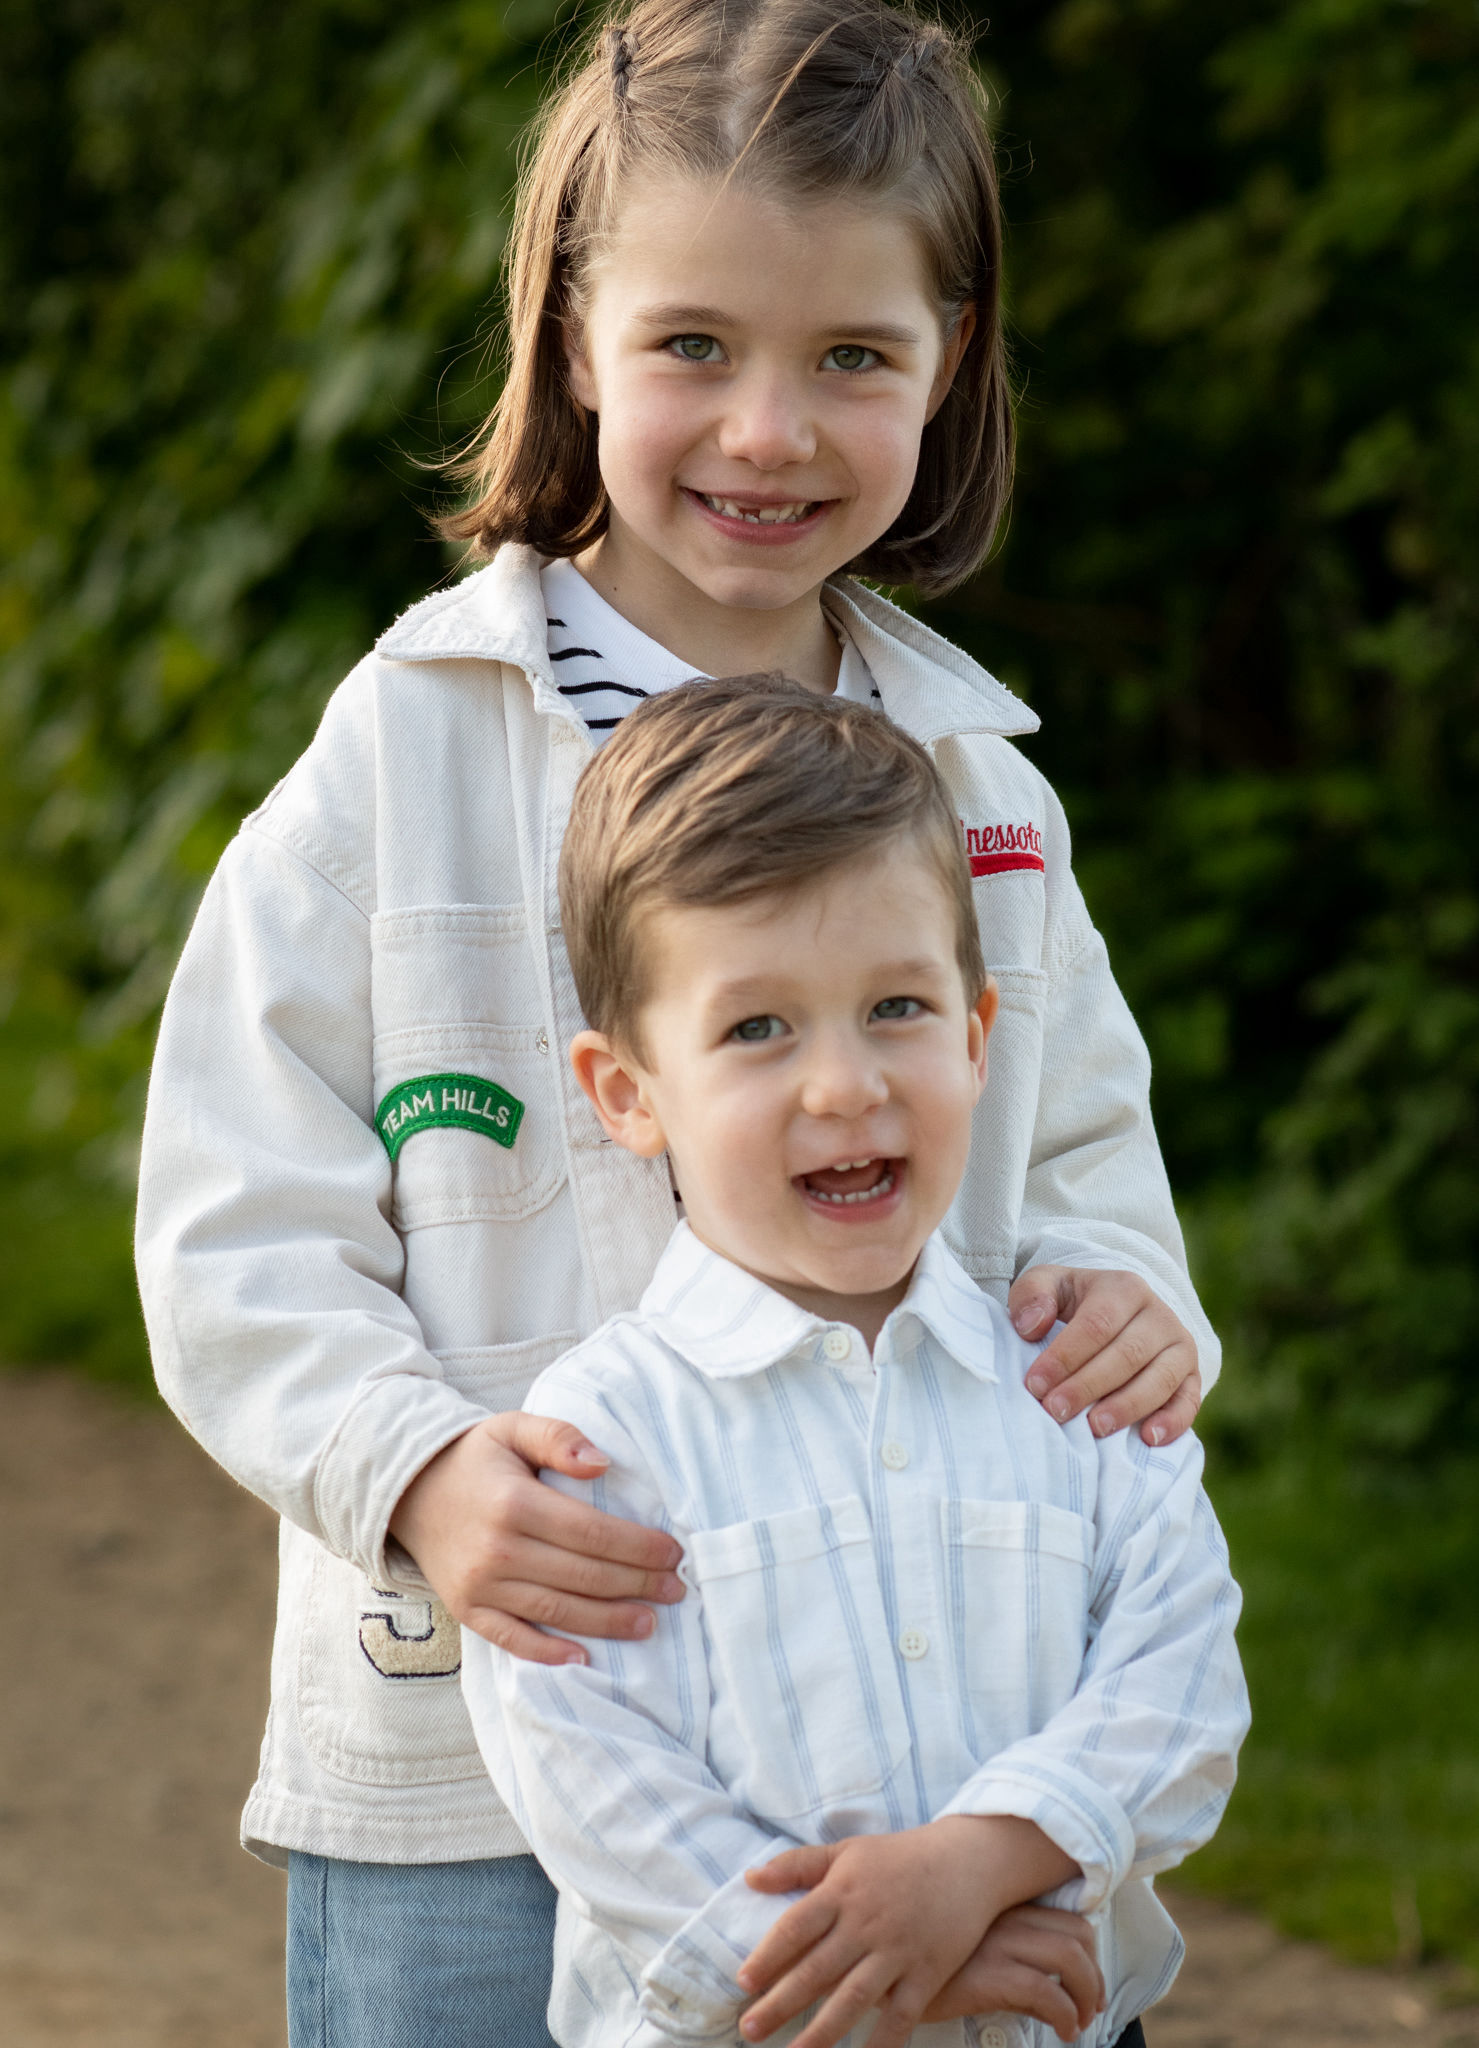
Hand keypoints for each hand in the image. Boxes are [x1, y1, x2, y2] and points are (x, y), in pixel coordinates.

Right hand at [389, 1414, 683, 1664]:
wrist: (409, 1490)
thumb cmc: (474, 1458)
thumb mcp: (513, 1427)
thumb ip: (559, 1437)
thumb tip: (603, 1464)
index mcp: (515, 1503)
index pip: (592, 1533)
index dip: (639, 1547)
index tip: (674, 1553)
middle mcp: (497, 1550)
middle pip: (583, 1576)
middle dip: (637, 1584)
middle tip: (676, 1589)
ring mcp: (479, 1585)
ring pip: (556, 1612)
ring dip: (608, 1622)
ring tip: (650, 1623)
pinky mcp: (466, 1609)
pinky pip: (512, 1639)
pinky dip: (547, 1653)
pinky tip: (584, 1657)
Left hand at [737, 1816, 1075, 2047]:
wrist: (968, 1861)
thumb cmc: (900, 1856)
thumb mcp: (847, 1851)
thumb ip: (798, 1865)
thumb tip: (751, 1878)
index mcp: (843, 1891)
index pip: (796, 1927)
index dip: (768, 1956)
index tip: (743, 1982)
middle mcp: (866, 1924)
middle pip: (816, 1969)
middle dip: (780, 2003)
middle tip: (749, 2029)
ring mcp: (897, 1951)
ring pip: (853, 1999)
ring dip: (821, 2031)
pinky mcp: (927, 1973)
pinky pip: (900, 2017)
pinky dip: (880, 2042)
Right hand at [920, 1904, 1103, 2040]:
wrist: (884, 1968)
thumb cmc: (927, 1966)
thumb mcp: (973, 1956)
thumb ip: (1012, 1967)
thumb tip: (1052, 2003)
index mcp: (1006, 1910)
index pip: (1070, 1919)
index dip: (1090, 1954)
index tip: (1090, 1983)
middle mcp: (1008, 1919)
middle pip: (1078, 1935)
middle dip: (1095, 1975)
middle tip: (1091, 2006)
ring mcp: (999, 1943)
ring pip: (1069, 1957)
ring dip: (1086, 1994)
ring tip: (1079, 2022)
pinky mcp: (989, 1974)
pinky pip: (1045, 1991)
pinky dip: (1065, 2014)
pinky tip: (1063, 2031)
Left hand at [1009, 1265, 1201, 1445]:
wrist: (1121, 1312)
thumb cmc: (1076, 1303)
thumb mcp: (1049, 1285)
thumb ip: (1032, 1295)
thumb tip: (1032, 1326)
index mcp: (1124, 1289)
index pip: (1096, 1323)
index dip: (1065, 1356)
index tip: (1035, 1384)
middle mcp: (1159, 1315)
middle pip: (1126, 1354)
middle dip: (1088, 1386)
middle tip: (1055, 1410)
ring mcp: (1181, 1346)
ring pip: (1159, 1379)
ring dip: (1126, 1407)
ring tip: (1094, 1428)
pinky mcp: (1193, 1376)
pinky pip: (1189, 1400)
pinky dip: (1173, 1421)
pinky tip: (1148, 1438)